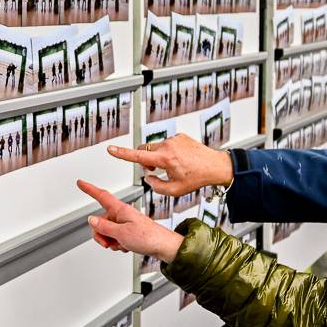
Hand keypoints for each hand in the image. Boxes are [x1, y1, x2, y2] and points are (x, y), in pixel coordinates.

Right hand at [78, 180, 183, 263]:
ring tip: (122, 244)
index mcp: (120, 209)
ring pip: (107, 231)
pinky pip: (115, 237)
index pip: (101, 196)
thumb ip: (104, 227)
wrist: (163, 246)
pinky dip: (118, 243)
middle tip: (108, 242)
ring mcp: (125, 223)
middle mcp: (122, 214)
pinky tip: (126, 245)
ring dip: (111, 240)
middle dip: (101, 234)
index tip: (81, 183)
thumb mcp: (121, 233)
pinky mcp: (129, 231)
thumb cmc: (148, 236)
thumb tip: (92, 220)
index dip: (90, 189)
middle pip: (101, 221)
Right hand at [107, 133, 231, 195]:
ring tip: (172, 167)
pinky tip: (180, 160)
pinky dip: (168, 152)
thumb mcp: (174, 190)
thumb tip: (149, 177)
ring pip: (156, 147)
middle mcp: (168, 146)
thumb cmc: (197, 178)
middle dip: (145, 160)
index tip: (110, 149)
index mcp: (165, 159)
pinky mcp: (180, 136)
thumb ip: (156, 186)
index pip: (138, 156)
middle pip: (145, 150)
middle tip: (155, 170)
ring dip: (158, 157)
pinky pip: (167, 144)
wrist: (215, 166)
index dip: (122, 154)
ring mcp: (174, 139)